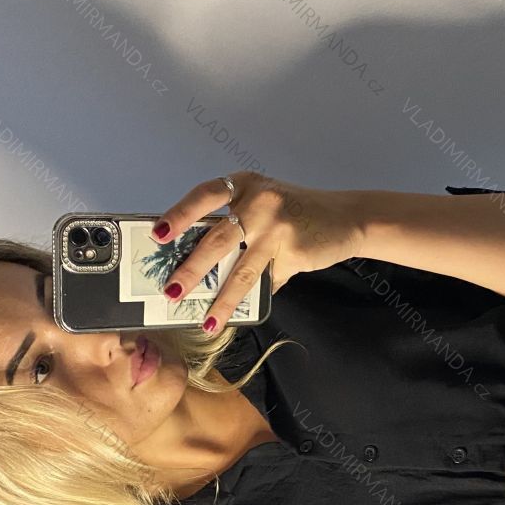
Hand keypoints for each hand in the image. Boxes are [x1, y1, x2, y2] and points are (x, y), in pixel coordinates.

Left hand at [150, 171, 364, 333]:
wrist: (346, 218)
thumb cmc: (297, 213)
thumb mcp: (263, 205)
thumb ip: (235, 224)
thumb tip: (197, 261)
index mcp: (244, 185)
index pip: (204, 196)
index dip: (180, 215)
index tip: (158, 235)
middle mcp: (258, 202)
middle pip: (216, 239)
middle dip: (191, 269)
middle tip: (171, 291)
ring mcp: (276, 228)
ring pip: (240, 270)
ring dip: (220, 299)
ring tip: (205, 319)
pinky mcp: (293, 252)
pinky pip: (267, 282)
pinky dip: (253, 300)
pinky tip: (240, 316)